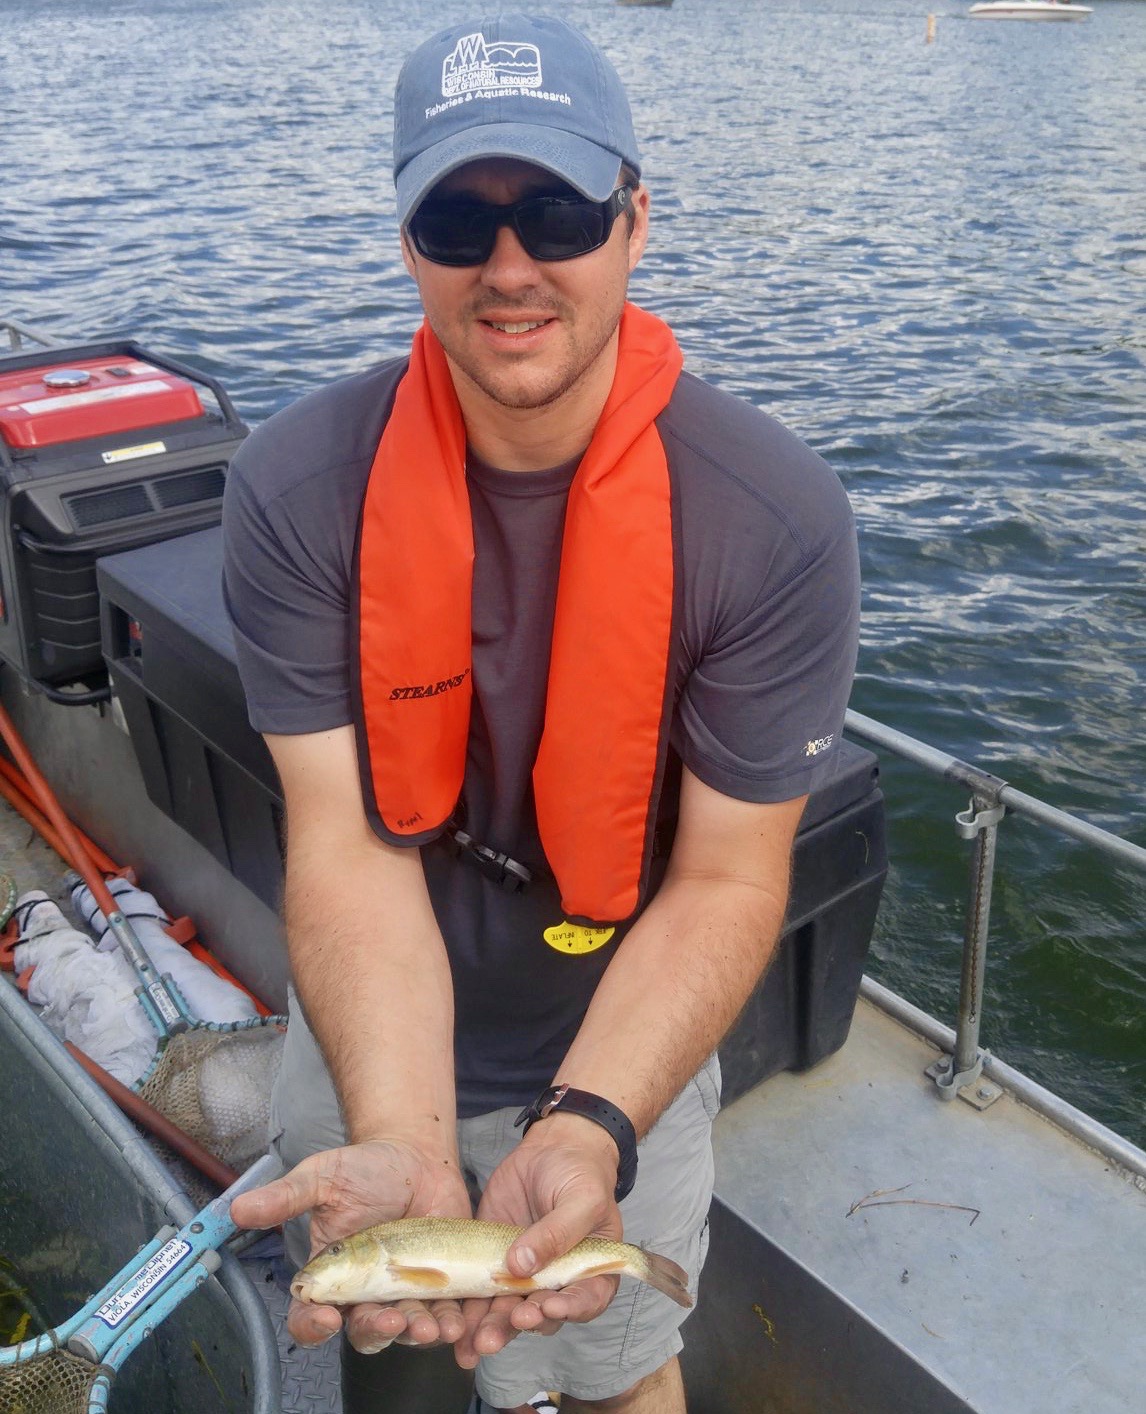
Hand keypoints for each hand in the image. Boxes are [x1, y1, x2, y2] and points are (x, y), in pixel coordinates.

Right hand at [230, 1139, 472, 1352]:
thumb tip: (238, 1208)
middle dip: (377, 1331)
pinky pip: (444, 1314)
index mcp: (330, 1276)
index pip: (309, 1316)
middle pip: (363, 1331)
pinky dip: (452, 1323)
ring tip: (433, 1325)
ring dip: (419, 1333)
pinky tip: (460, 1319)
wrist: (416, 1156)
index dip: (311, 1326)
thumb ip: (286, 1196)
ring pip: (407, 1329)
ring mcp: (403, 1292)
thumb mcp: (323, 1176)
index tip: (325, 1318)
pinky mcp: (440, 1285)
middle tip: (390, 1320)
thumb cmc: (365, 1168)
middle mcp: (364, 1293)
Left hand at [453, 1113, 622, 1367]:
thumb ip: (558, 1231)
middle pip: (541, 1313)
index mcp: (589, 1271)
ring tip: (475, 1343)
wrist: (551, 1149)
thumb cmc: (579, 1173)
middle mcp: (556, 1282)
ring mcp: (523, 1275)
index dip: (568, 1309)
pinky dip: (469, 1313)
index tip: (547, 1306)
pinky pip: (481, 1292)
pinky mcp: (493, 1263)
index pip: (584, 1300)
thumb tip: (523, 1266)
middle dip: (520, 1324)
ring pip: (508, 1311)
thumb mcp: (581, 1198)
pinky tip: (457, 1328)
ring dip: (493, 1329)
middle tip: (503, 1328)